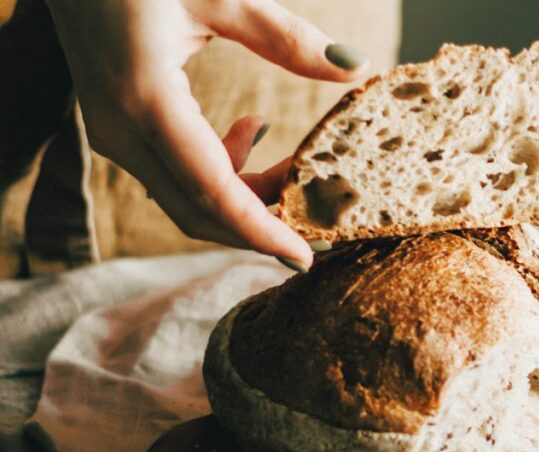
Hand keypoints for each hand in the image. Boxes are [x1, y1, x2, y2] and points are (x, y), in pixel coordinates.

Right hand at [43, 0, 369, 267]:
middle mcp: (122, 130)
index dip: (261, 232)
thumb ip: (286, 37)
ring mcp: (113, 133)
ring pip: (186, 196)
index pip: (212, 193)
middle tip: (318, 224)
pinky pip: (173, 173)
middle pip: (198, 210)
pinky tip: (252, 131)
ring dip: (245, 195)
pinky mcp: (117, 126)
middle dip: (260, 225)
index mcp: (146, 101)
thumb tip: (355, 65)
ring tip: (294, 166)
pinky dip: (220, 170)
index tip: (305, 258)